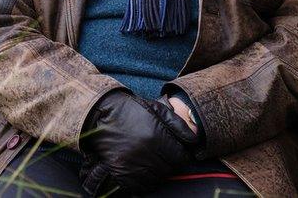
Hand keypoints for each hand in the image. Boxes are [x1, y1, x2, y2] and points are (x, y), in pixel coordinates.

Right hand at [79, 90, 197, 192]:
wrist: (103, 115)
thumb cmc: (133, 110)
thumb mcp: (158, 110)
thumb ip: (178, 125)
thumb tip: (194, 141)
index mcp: (156, 136)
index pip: (180, 158)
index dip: (182, 157)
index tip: (179, 155)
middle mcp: (145, 152)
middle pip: (169, 170)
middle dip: (171, 166)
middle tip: (167, 159)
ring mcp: (131, 164)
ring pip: (156, 180)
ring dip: (159, 174)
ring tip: (156, 164)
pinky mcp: (120, 171)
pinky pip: (139, 186)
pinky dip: (145, 183)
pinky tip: (145, 172)